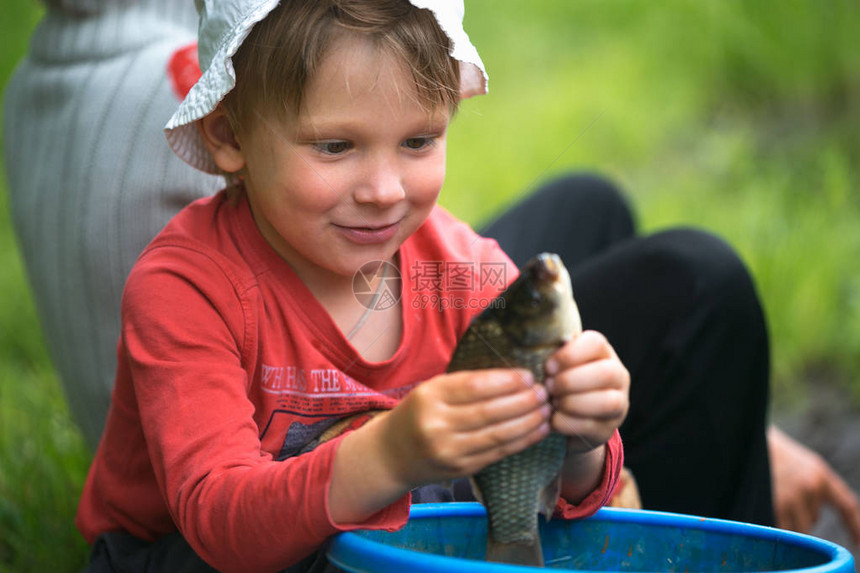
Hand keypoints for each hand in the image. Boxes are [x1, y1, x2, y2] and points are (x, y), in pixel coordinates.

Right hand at [374, 368, 551, 488]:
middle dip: (523, 401)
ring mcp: (449, 451)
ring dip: (528, 422)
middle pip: (490, 411)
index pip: (475, 386)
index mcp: (430, 397)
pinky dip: (522, 441)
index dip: (506, 381)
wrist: (391, 455)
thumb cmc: (419, 414)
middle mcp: (437, 425)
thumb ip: (465, 383)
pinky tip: (538, 430)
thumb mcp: (432, 390)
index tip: (528, 376)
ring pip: (498, 435)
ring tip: (547, 410)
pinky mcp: (461, 469)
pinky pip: (498, 454)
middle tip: (545, 392)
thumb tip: (513, 376)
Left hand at [544, 330, 629, 452]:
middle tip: (548, 386)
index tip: (548, 367)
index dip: (570, 354)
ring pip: (606, 401)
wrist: (573, 418)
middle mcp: (618, 376)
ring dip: (572, 402)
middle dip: (570, 381)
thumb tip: (542, 339)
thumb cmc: (562, 382)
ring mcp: (618, 403)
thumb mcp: (560, 364)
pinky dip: (569, 423)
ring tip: (553, 402)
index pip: (596, 343)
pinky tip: (554, 419)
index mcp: (603, 353)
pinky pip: (592, 426)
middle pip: (605, 373)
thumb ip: (555, 353)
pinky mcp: (609, 428)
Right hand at [768, 425, 859, 545]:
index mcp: (819, 473)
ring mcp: (791, 498)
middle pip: (813, 520)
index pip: (847, 506)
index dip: (855, 526)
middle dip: (799, 517)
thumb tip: (811, 517)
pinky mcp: (773, 506)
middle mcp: (810, 486)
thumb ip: (808, 484)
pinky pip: (779, 530)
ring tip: (768, 501)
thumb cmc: (764, 451)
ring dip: (785, 524)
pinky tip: (763, 511)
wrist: (739, 438)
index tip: (859, 542)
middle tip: (779, 499)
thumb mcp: (795, 462)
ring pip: (797, 529)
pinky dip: (772, 527)